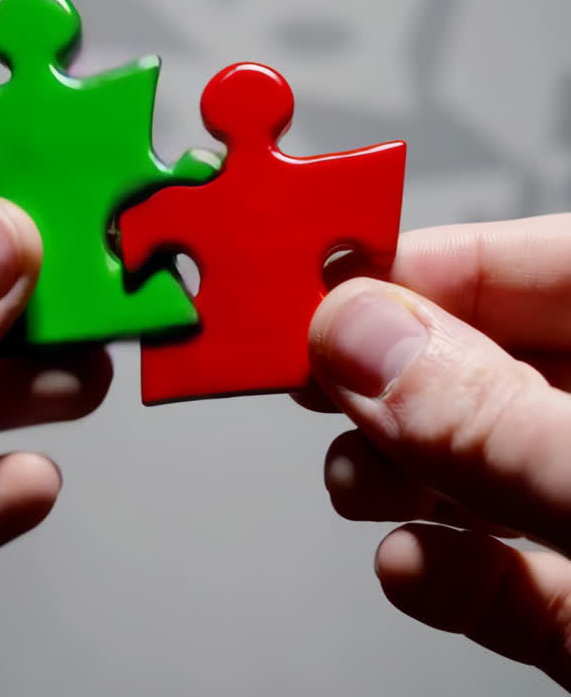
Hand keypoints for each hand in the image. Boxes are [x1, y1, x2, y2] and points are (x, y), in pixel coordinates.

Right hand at [306, 214, 570, 690]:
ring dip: (404, 471)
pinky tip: (409, 565)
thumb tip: (364, 340)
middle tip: (304, 375)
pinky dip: (451, 572)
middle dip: (392, 373)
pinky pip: (516, 580)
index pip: (536, 264)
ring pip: (494, 469)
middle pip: (496, 363)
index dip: (426, 260)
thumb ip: (496, 419)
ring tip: (351, 478)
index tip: (320, 271)